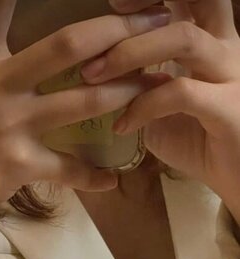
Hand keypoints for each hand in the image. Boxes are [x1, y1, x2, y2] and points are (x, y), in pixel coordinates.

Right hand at [0, 0, 173, 236]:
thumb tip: (1, 67)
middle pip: (67, 45)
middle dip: (115, 30)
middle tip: (151, 23)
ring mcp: (9, 125)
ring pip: (81, 102)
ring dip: (124, 94)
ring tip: (152, 89)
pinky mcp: (17, 165)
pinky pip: (67, 169)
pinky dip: (92, 177)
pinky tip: (111, 180)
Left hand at [81, 0, 239, 225]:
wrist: (236, 179)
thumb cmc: (202, 142)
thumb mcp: (166, 108)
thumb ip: (144, 85)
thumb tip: (103, 76)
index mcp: (212, 43)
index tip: (115, 4)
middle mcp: (226, 49)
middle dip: (148, 3)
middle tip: (107, 18)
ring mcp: (231, 75)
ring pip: (183, 39)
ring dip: (131, 53)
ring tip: (93, 76)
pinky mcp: (228, 108)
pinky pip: (181, 93)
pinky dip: (144, 106)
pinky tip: (122, 126)